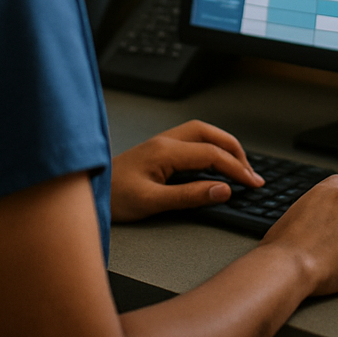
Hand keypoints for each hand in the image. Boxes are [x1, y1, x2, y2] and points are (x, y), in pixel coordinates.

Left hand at [110, 120, 263, 221]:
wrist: (85, 190)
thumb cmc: (112, 197)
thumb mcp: (152, 202)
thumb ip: (189, 196)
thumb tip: (223, 190)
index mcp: (165, 151)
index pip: (211, 153)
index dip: (236, 168)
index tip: (252, 183)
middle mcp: (165, 141)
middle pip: (210, 134)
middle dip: (235, 151)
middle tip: (250, 173)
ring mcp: (161, 143)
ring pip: (202, 134)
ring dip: (223, 146)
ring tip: (239, 166)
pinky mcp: (158, 150)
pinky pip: (192, 141)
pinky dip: (210, 148)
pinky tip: (214, 163)